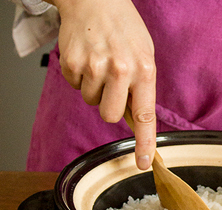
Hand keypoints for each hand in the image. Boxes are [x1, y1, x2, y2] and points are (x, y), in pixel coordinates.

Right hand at [51, 0, 155, 169]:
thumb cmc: (124, 31)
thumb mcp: (145, 57)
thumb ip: (142, 89)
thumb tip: (135, 122)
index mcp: (144, 70)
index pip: (145, 116)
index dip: (145, 143)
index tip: (144, 163)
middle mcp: (120, 70)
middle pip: (110, 116)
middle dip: (110, 107)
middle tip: (112, 85)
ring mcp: (94, 66)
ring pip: (91, 102)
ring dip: (95, 89)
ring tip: (101, 64)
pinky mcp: (72, 63)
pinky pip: (75, 87)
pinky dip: (80, 77)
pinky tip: (88, 58)